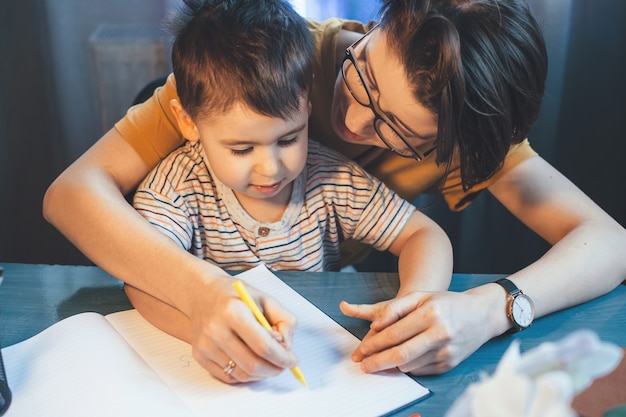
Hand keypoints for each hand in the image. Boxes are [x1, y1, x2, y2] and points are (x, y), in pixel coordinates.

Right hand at [189, 278, 298, 383]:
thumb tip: (286, 347)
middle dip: (275, 369)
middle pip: (252, 364)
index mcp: (233, 312)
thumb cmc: (236, 296)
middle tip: (284, 365)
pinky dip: (246, 375)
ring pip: (242, 374)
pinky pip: (228, 377)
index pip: (263, 346)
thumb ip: (284, 321)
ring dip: (262, 374)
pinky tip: (252, 363)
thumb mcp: (266, 299)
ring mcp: (205, 345)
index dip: (282, 358)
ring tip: (269, 363)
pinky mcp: (199, 355)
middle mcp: (216, 330)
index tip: (293, 360)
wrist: (202, 294)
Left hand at [340, 290, 493, 374]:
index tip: (362, 349)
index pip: (395, 333)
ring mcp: (447, 351)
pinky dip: (408, 367)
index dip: (375, 344)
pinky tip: (400, 362)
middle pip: (401, 354)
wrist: (481, 314)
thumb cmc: (446, 303)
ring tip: (378, 362)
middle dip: (378, 362)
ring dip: (391, 366)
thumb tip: (375, 326)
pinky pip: (422, 370)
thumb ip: (395, 308)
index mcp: (430, 314)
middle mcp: (440, 334)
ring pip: (410, 365)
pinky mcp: (451, 364)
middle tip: (364, 365)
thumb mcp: (421, 296)